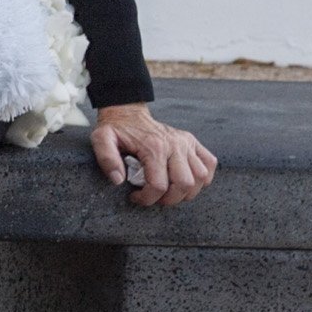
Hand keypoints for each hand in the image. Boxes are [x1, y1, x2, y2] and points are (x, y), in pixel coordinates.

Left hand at [91, 103, 216, 207]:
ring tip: (169, 191)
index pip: (159, 185)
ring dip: (187, 192)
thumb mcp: (102, 140)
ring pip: (201, 177)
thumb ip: (106, 158)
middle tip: (154, 197)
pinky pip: (210, 163)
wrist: (127, 112)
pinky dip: (203, 177)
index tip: (135, 197)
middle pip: (185, 184)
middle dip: (170, 199)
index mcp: (154, 147)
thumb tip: (118, 180)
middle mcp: (175, 144)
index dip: (147, 199)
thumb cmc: (116, 129)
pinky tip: (187, 180)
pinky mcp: (192, 141)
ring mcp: (186, 143)